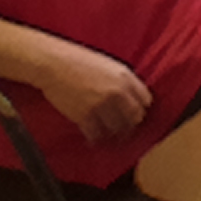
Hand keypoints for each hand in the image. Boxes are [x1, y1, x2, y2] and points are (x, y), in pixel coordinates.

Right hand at [30, 39, 152, 142]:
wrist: (54, 64)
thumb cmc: (80, 61)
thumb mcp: (110, 65)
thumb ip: (123, 81)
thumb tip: (132, 97)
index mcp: (126, 78)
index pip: (146, 100)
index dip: (141, 109)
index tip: (136, 114)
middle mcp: (117, 92)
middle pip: (135, 117)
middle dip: (131, 124)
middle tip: (126, 129)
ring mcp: (101, 105)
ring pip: (117, 129)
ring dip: (115, 134)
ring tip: (111, 136)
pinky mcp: (84, 116)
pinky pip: (96, 134)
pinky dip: (96, 138)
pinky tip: (94, 139)